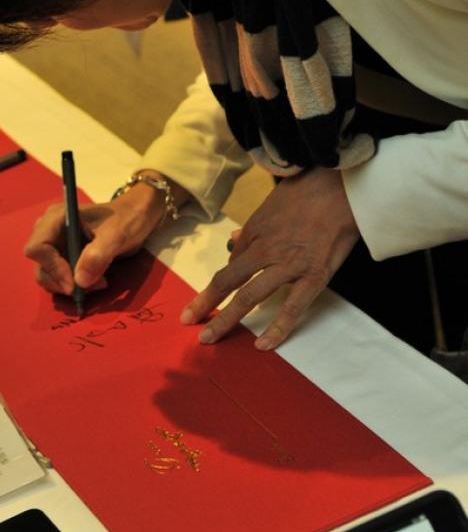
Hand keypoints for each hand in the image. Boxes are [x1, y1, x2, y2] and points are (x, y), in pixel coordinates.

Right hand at [24, 174, 186, 296]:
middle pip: (41, 266)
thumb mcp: (116, 235)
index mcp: (56, 218)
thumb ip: (98, 256)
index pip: (37, 248)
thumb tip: (79, 281)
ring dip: (70, 286)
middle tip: (90, 286)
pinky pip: (60, 277)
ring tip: (98, 282)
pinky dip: (74, 285)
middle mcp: (50, 231)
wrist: (136, 215)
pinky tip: (95, 280)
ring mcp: (56, 244)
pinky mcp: (64, 256)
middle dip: (63, 281)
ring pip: (48, 275)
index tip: (74, 283)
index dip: (52, 268)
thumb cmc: (127, 218)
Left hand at [181, 168, 359, 349]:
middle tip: (190, 324)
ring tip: (210, 338)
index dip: (210, 290)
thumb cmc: (308, 192)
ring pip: (250, 295)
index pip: (228, 268)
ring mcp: (289, 265)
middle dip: (206, 305)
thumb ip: (253, 229)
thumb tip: (235, 241)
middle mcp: (266, 251)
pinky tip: (263, 345)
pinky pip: (293, 307)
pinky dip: (277, 328)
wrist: (340, 186)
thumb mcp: (271, 206)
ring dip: (227, 319)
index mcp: (256, 235)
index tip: (196, 306)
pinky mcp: (315, 275)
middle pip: (229, 282)